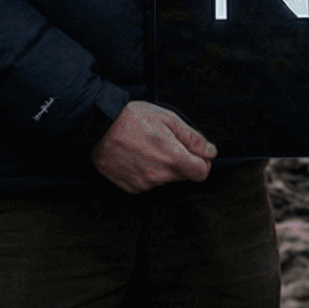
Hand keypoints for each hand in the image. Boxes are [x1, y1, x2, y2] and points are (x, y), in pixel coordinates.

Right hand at [92, 101, 216, 190]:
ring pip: (165, 179)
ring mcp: (144, 184)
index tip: (194, 151)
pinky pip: (147, 183)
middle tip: (165, 142)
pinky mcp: (130, 188)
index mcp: (173, 158)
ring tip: (147, 147)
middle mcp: (159, 176)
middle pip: (184, 175)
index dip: (202, 161)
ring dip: (162, 167)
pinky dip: (146, 172)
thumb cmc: (132, 119)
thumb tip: (210, 152)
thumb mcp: (168, 119)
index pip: (202, 173)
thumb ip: (192, 138)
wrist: (98, 128)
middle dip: (181, 161)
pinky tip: (136, 156)